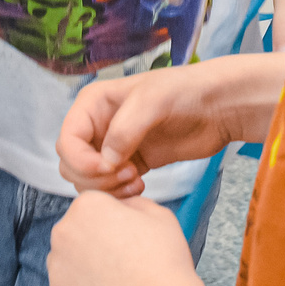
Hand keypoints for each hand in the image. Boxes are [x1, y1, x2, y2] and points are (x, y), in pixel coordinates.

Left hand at [47, 191, 216, 285]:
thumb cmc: (163, 262)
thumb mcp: (157, 213)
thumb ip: (131, 202)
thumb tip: (121, 208)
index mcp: (86, 206)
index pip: (92, 207)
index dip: (112, 221)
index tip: (126, 236)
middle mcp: (64, 232)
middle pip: (75, 232)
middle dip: (94, 242)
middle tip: (122, 259)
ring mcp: (57, 267)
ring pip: (68, 261)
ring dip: (85, 266)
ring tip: (115, 280)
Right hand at [56, 57, 272, 196]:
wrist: (218, 107)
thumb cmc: (185, 91)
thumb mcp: (152, 100)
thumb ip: (124, 129)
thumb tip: (104, 161)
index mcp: (93, 103)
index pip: (66, 141)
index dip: (81, 160)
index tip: (109, 168)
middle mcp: (98, 125)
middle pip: (72, 165)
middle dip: (94, 178)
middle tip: (127, 176)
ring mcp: (114, 146)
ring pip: (89, 180)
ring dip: (106, 189)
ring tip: (136, 182)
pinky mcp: (131, 164)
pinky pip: (110, 187)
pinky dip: (119, 194)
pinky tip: (142, 187)